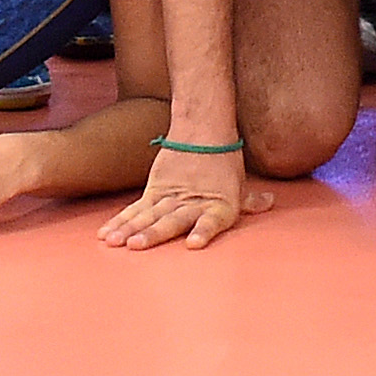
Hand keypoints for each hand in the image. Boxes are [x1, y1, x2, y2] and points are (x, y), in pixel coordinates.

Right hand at [103, 143, 271, 248]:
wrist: (204, 129)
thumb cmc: (225, 163)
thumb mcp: (240, 184)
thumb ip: (250, 201)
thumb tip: (269, 203)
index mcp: (219, 206)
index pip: (212, 221)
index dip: (204, 231)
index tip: (194, 244)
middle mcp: (192, 203)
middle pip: (171, 219)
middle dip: (154, 233)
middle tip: (137, 245)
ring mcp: (170, 197)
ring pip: (148, 215)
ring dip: (130, 229)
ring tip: (115, 242)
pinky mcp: (154, 190)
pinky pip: (135, 209)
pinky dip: (120, 221)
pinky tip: (106, 234)